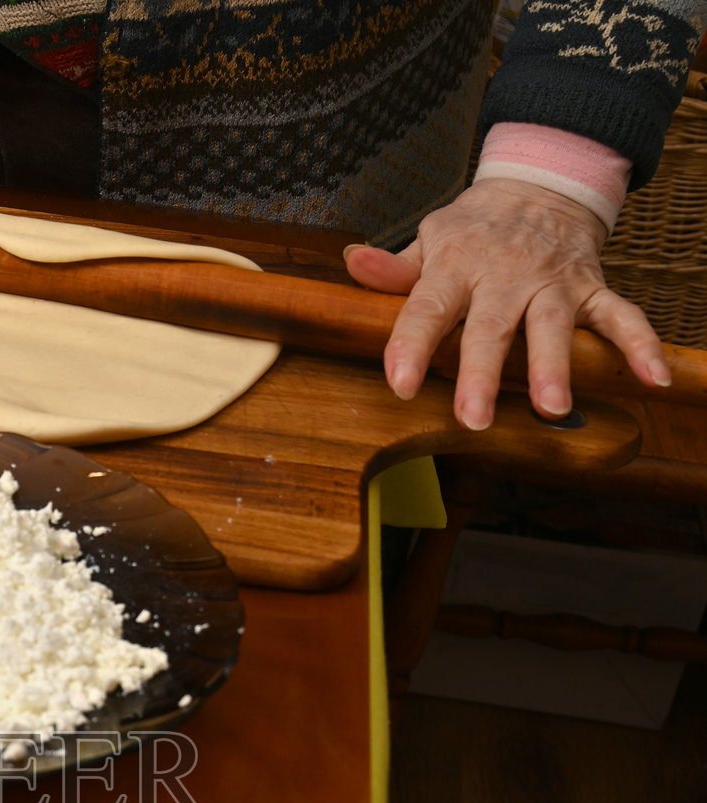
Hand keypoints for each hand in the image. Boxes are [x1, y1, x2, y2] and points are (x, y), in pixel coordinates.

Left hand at [344, 178, 670, 429]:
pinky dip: (639, 345)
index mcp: (456, 266)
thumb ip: (394, 269)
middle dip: (483, 373)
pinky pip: (620, 316)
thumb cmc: (474, 230)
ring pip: (554, 326)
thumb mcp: (429, 240)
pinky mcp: (591, 287)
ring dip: (555, 366)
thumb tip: (353, 263)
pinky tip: (651, 378)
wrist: (540, 183)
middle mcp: (505, 276)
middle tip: (474, 418)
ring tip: (553, 408)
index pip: (428, 308)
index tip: (399, 383)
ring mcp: (552, 283)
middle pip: (492, 328)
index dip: (410, 345)